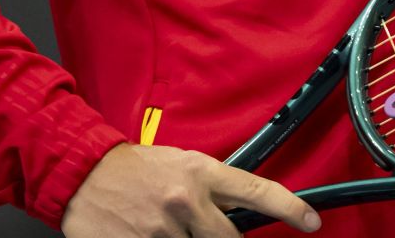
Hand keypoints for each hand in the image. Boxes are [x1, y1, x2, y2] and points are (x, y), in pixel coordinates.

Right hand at [61, 143, 320, 236]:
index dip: (290, 208)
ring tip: (163, 229)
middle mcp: (186, 201)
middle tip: (204, 232)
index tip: (311, 222)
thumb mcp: (181, 165)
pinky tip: (148, 236)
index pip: (257, 191)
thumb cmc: (135, 168)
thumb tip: (241, 215)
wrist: (84, 172)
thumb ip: (212, 189)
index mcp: (200, 173)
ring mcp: (162, 230)